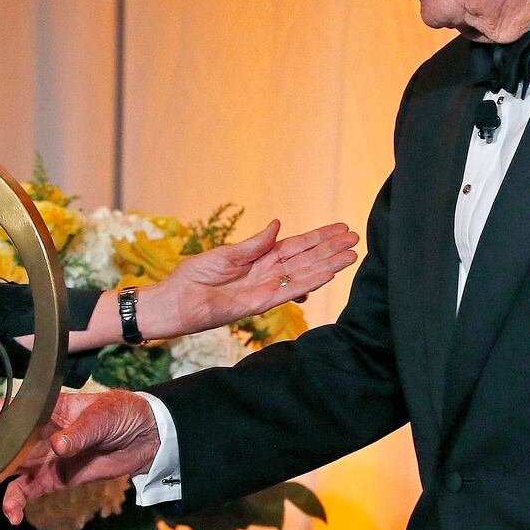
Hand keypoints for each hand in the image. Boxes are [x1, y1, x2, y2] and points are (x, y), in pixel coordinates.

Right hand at [0, 391, 160, 523]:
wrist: (147, 437)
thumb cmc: (122, 412)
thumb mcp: (101, 416)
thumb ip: (78, 432)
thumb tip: (56, 446)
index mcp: (41, 411)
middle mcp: (36, 434)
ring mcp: (43, 458)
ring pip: (5, 472)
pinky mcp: (55, 478)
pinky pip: (27, 492)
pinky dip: (17, 505)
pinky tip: (13, 516)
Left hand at [154, 220, 358, 338]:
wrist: (173, 301)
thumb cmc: (193, 277)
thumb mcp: (226, 254)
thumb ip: (255, 243)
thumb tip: (278, 224)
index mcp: (260, 259)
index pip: (296, 246)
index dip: (318, 237)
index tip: (341, 228)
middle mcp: (267, 274)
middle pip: (306, 259)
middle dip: (330, 249)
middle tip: (356, 239)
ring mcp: (265, 290)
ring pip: (303, 275)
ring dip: (327, 266)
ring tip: (351, 256)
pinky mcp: (257, 304)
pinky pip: (287, 292)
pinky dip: (308, 283)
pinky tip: (327, 274)